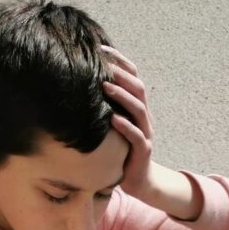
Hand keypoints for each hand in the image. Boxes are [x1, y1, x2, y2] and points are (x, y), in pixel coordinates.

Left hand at [101, 46, 202, 218]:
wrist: (140, 181)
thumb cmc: (122, 151)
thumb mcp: (115, 125)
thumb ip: (107, 106)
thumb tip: (83, 85)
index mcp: (138, 108)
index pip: (134, 77)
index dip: (121, 61)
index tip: (101, 48)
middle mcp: (144, 118)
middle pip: (138, 88)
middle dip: (121, 73)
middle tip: (103, 62)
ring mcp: (145, 134)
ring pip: (139, 108)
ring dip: (122, 95)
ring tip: (105, 86)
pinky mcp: (143, 151)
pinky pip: (136, 136)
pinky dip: (125, 126)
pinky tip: (112, 119)